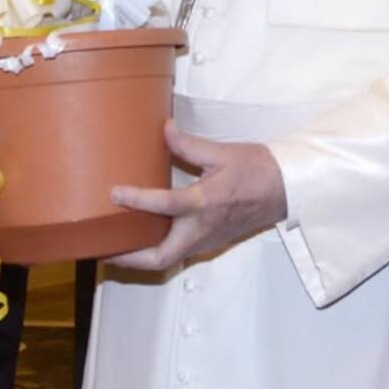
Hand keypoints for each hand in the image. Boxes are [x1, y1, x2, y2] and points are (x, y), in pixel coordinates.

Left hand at [109, 119, 287, 270]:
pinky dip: (156, 249)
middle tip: (101, 246)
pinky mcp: (210, 242)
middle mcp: (203, 228)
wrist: (287, 190)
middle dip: (127, 257)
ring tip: (114, 244)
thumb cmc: (258, 170)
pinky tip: (142, 236)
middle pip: (158, 257)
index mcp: (205, 203)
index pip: (164, 206)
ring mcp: (206, 239)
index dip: (137, 200)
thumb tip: (164, 129)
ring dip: (138, 256)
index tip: (115, 193)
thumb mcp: (222, 153)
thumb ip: (188, 144)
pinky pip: (178, 251)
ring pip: (167, 259)